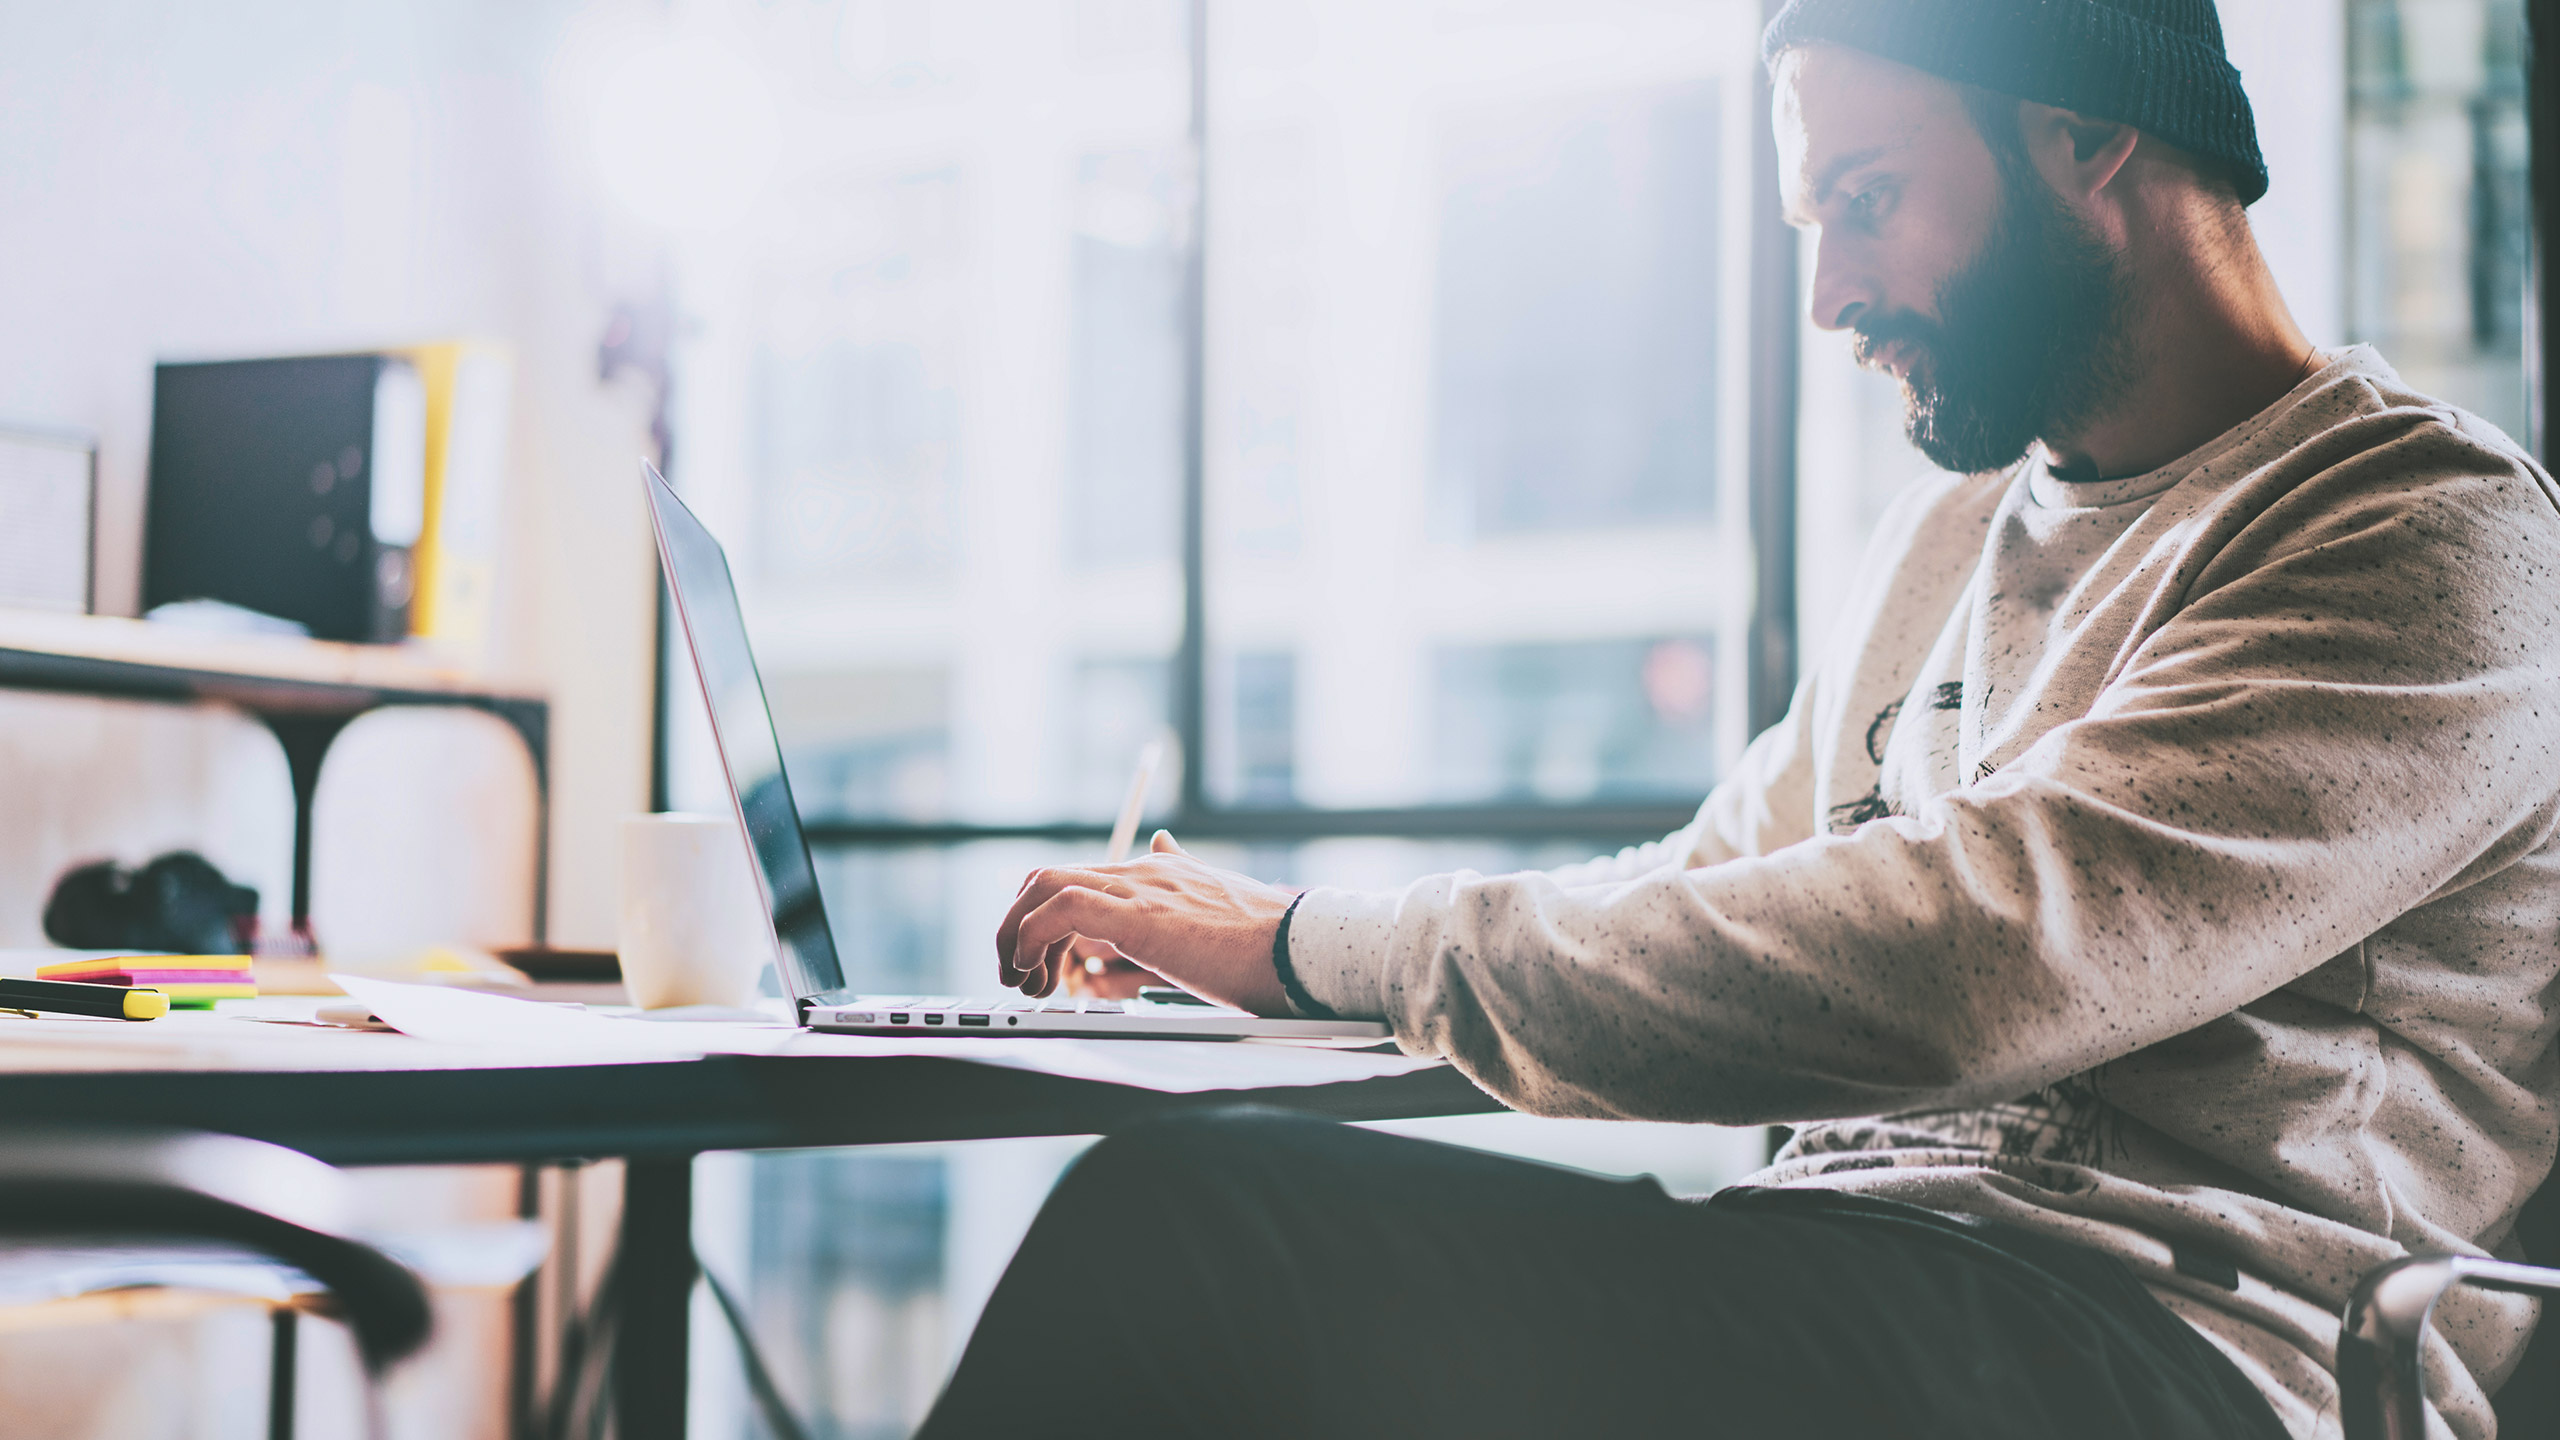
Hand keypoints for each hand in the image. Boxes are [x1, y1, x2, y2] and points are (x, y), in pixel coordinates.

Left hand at [996, 832, 1294, 1014]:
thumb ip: (1184, 873)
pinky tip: (1037, 971)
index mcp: (1159, 872)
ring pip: (1042, 885)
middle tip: (1019, 972)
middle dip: (1016, 924)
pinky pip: (1060, 910)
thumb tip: (1162, 841)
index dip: (1042, 917)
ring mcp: (1138, 890)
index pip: (1076, 878)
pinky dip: (1033, 938)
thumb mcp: (1219, 900)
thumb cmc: (1271, 942)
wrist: (1302, 949)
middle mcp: (1143, 872)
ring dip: (1015, 934)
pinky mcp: (1137, 917)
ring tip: (1024, 981)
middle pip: (1046, 878)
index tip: (1039, 960)